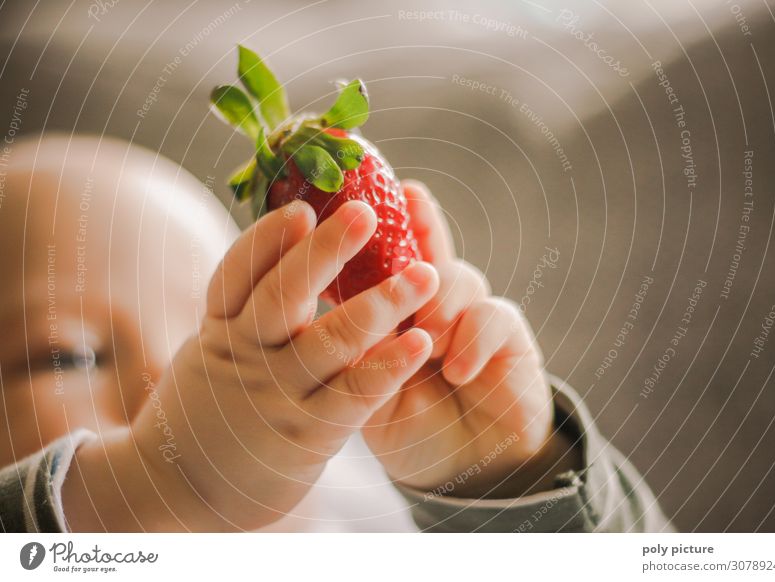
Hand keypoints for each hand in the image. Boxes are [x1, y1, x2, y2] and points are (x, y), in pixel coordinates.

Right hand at [64, 199, 438, 530]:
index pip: (237, 274)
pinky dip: (389, 366)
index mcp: (219, 329)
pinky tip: (421, 341)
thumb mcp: (211, 352)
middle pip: (283, 294)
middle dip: (327, 251)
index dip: (268, 238)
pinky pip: (354, 394)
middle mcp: (244, 356)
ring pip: (330, 340)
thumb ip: (243, 311)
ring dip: (382, 304)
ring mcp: (275, 396)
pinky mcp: (308, 435)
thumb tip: (282, 250)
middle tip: (367, 213)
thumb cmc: (210, 408)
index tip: (303, 208)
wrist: (181, 490)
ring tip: (425, 274)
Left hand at [364, 181, 578, 498]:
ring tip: (428, 336)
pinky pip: (493, 316)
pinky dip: (472, 339)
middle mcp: (430, 305)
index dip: (369, 230)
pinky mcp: (507, 338)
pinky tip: (457, 371)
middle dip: (415, 225)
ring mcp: (468, 317)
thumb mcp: (367, 390)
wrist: (463, 473)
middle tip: (404, 202)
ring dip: (439, 301)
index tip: (356, 194)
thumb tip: (326, 294)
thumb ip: (358, 346)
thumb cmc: (407, 428)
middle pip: (424, 251)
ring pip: (456, 277)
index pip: (380, 262)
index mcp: (391, 313)